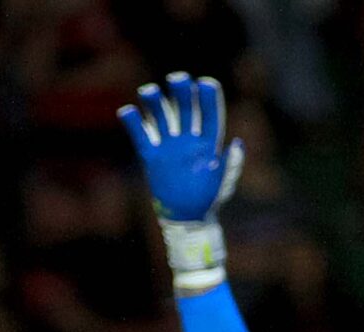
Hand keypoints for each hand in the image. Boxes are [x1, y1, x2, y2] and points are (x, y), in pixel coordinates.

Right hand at [118, 72, 242, 221]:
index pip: (210, 114)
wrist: (186, 219)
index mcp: (208, 143)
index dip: (209, 98)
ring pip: (161, 116)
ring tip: (148, 91)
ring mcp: (169, 146)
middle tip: (176, 79)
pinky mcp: (152, 157)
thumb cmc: (208, 201)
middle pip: (185, 108)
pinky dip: (133, 123)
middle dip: (181, 91)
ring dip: (154, 101)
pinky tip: (127, 111)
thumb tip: (236, 143)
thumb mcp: (223, 185)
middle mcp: (188, 139)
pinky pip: (141, 136)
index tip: (206, 83)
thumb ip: (231, 165)